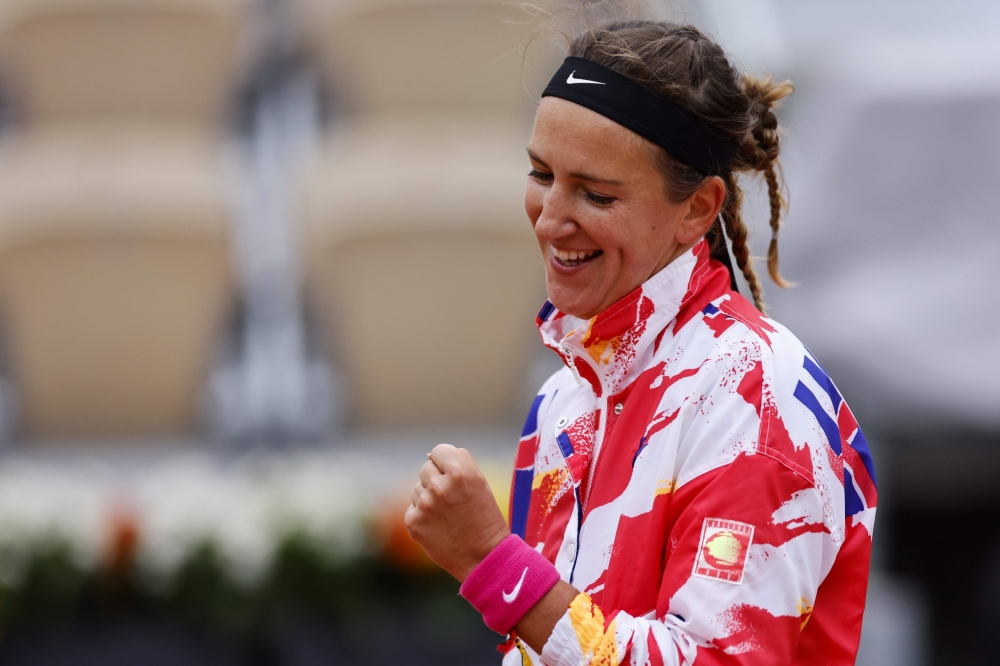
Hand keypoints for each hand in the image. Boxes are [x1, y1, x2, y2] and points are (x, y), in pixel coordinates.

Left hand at [404, 444, 509, 581]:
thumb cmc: (485, 518)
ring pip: (418, 488)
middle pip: (426, 468)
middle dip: (437, 479)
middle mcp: (440, 485)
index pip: (439, 450)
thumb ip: (458, 464)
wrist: (483, 557)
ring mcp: (424, 504)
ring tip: (448, 514)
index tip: (453, 474)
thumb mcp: (480, 484)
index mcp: (461, 472)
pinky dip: (423, 515)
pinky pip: (413, 507)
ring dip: (429, 497)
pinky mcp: (413, 521)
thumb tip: (429, 455)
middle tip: (452, 499)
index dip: (446, 461)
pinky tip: (439, 526)